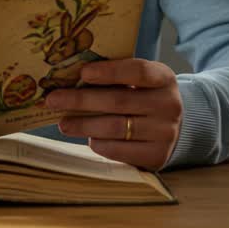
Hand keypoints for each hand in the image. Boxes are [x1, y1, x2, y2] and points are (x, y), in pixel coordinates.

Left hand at [46, 58, 181, 170]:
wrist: (175, 129)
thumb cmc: (145, 98)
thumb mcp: (140, 82)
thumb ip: (115, 78)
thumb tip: (70, 78)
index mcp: (164, 78)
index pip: (137, 71)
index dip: (109, 72)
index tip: (82, 72)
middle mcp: (169, 104)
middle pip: (119, 101)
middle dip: (81, 100)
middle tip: (53, 100)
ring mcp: (165, 132)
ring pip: (116, 127)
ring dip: (84, 125)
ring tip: (63, 123)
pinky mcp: (157, 155)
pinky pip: (121, 150)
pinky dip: (100, 144)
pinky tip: (89, 139)